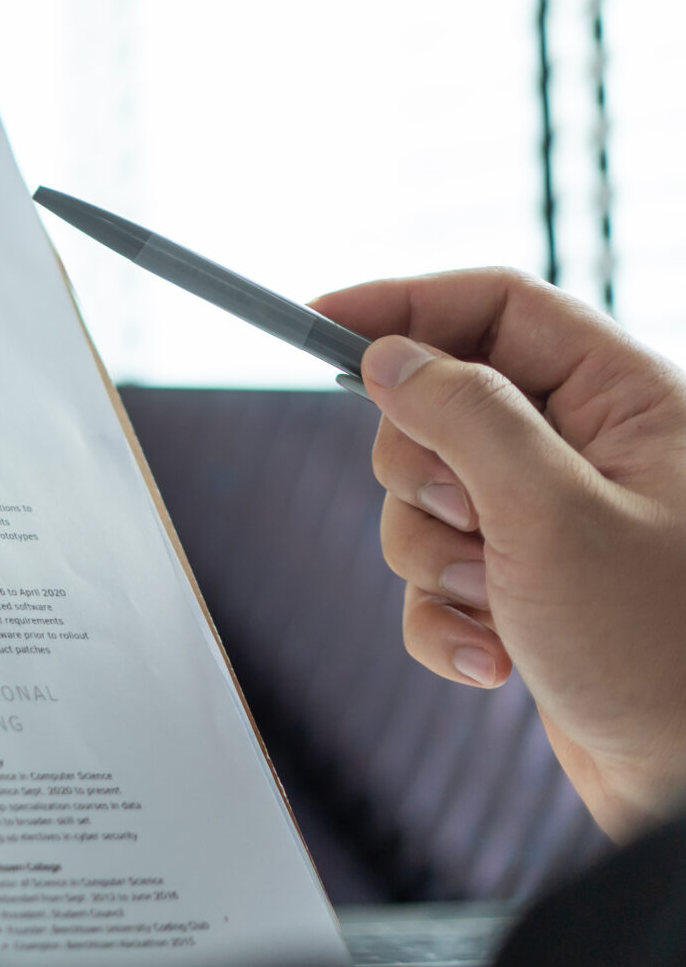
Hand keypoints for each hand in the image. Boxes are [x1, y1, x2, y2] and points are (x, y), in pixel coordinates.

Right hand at [317, 269, 685, 838]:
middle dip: (421, 476)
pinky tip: (494, 660)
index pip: (498, 308)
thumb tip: (390, 357)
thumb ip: (464, 417)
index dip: (404, 306)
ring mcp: (559, 527)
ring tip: (500, 608)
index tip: (316, 322)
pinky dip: (442, 620)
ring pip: (425, 500)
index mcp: (629, 403)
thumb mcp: (553, 515)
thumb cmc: (668, 656)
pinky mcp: (531, 595)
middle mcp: (594, 454)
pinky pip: (436, 579)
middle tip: (469, 522)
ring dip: (434, 562)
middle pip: (441, 408)